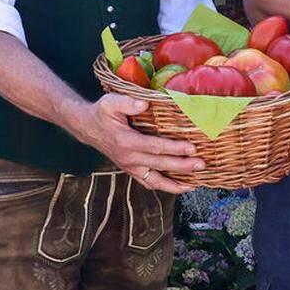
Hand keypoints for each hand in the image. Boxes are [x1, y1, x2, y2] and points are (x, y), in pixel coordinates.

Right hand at [70, 94, 202, 193]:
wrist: (87, 127)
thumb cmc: (102, 113)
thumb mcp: (111, 103)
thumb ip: (127, 103)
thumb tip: (145, 105)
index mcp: (126, 142)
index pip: (155, 147)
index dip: (175, 148)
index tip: (192, 148)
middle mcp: (129, 158)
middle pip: (160, 165)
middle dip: (183, 166)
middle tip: (202, 165)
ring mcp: (130, 167)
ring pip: (154, 181)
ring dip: (175, 184)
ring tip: (195, 185)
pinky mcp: (131, 170)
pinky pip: (149, 182)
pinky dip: (164, 186)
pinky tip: (180, 186)